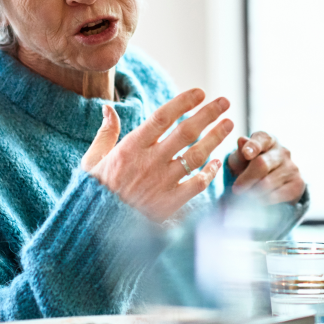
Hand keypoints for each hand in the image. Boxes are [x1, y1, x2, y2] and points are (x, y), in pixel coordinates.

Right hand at [81, 88, 232, 221]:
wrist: (95, 230)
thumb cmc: (94, 194)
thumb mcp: (93, 160)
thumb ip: (106, 133)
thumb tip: (108, 108)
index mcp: (130, 148)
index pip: (162, 117)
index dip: (183, 102)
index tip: (200, 92)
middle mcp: (149, 162)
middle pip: (186, 132)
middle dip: (208, 114)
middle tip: (225, 102)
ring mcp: (161, 183)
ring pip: (196, 155)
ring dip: (215, 138)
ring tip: (229, 125)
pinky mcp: (169, 204)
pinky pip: (197, 184)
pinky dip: (210, 172)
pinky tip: (217, 162)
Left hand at [226, 132, 304, 204]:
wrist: (268, 183)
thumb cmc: (249, 167)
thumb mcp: (240, 159)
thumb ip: (240, 153)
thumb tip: (241, 140)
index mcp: (267, 140)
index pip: (262, 139)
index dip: (253, 146)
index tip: (246, 154)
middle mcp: (282, 151)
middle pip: (262, 164)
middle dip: (246, 179)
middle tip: (236, 189)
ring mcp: (292, 167)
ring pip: (268, 183)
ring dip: (253, 192)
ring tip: (247, 195)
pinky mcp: (298, 183)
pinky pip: (278, 195)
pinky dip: (265, 200)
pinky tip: (260, 200)